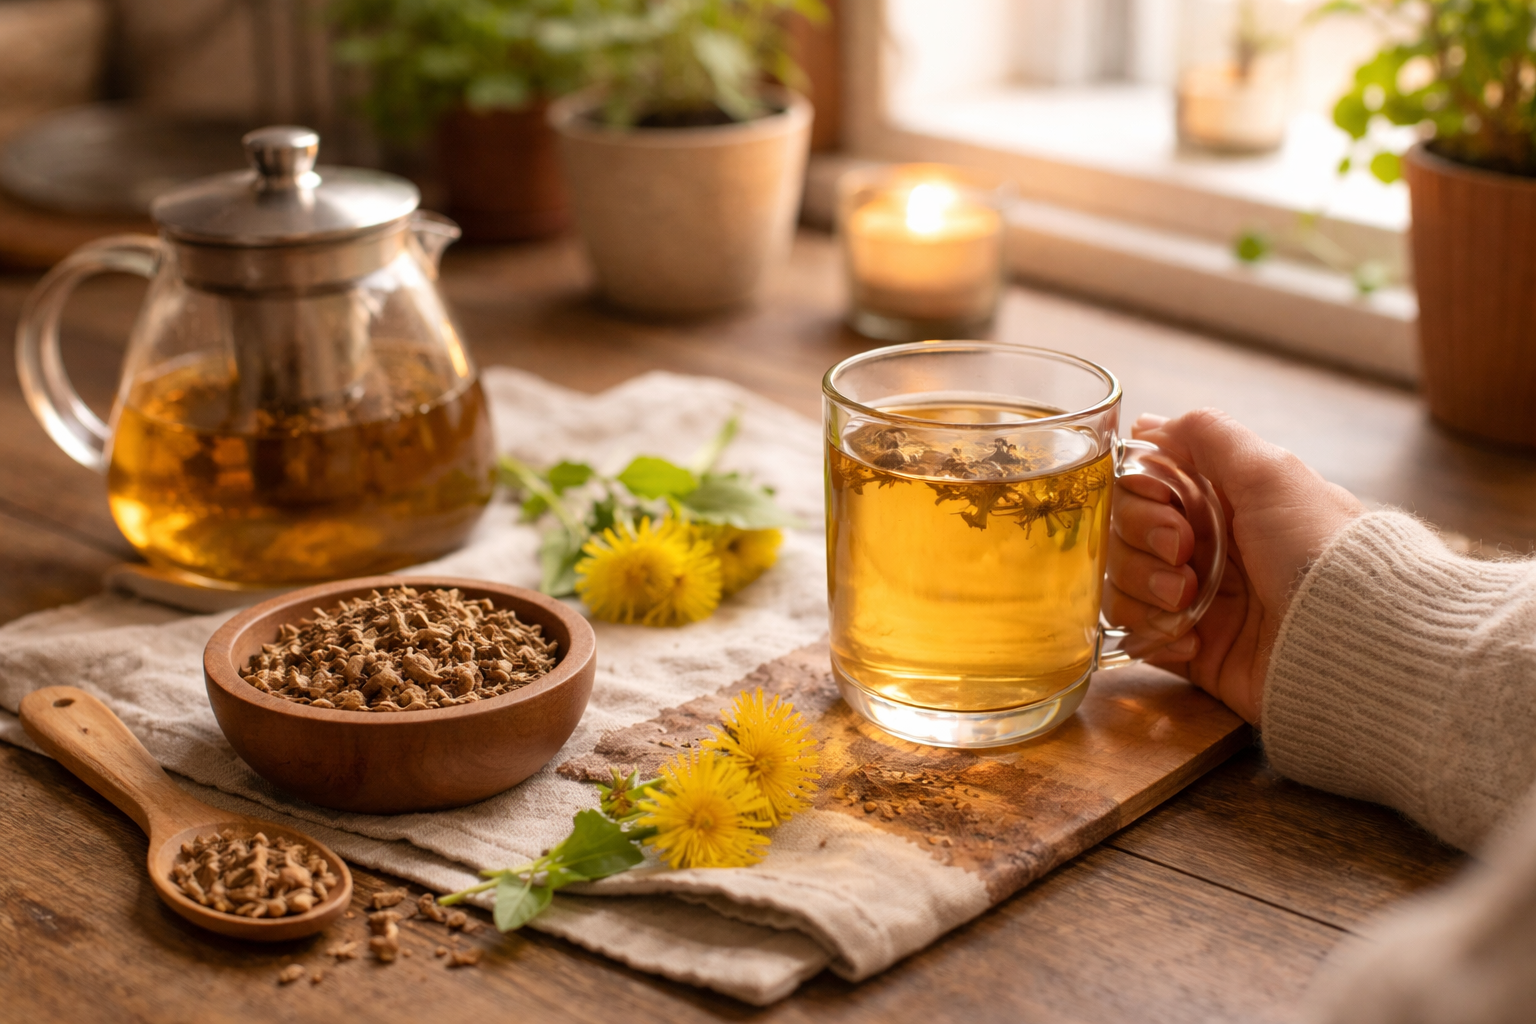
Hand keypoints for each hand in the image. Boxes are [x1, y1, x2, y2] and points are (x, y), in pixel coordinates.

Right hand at [1104, 410, 1364, 723]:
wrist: (1351, 639)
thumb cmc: (1317, 548)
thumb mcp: (1269, 472)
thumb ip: (1208, 435)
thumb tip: (1149, 422)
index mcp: (1224, 500)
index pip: (1143, 486)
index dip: (1140, 493)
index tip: (1167, 503)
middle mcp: (1206, 545)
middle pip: (1125, 532)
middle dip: (1143, 541)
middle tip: (1185, 555)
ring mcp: (1195, 599)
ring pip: (1123, 583)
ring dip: (1145, 589)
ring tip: (1188, 603)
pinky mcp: (1191, 648)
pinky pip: (1139, 636)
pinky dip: (1155, 635)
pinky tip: (1190, 640)